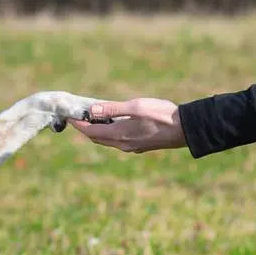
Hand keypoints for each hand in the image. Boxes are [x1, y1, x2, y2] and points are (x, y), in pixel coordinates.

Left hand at [66, 98, 186, 152]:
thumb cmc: (161, 115)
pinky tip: (113, 122)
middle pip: (97, 138)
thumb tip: (91, 111)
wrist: (186, 128)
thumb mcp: (135, 107)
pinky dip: (110, 131)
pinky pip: (118, 140)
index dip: (79, 124)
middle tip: (78, 115)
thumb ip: (112, 109)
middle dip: (85, 128)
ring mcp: (132, 147)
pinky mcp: (140, 145)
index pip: (91, 132)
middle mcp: (123, 145)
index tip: (69, 115)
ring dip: (98, 130)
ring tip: (93, 116)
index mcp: (119, 135)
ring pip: (107, 140)